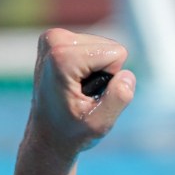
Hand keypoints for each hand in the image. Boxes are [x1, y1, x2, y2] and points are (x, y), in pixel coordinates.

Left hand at [25, 28, 135, 157]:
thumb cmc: (71, 132)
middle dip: (104, 72)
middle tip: (83, 94)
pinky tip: (74, 82)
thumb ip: (118, 98)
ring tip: (78, 90)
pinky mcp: (55, 40)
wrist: (46, 136)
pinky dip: (90, 65)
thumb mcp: (99, 123)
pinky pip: (94, 47)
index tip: (89, 96)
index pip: (116, 53)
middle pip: (110, 47)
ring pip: (104, 46)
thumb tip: (128, 75)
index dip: (111, 79)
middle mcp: (54, 40)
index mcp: (62, 57)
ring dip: (96, 70)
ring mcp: (52, 38)